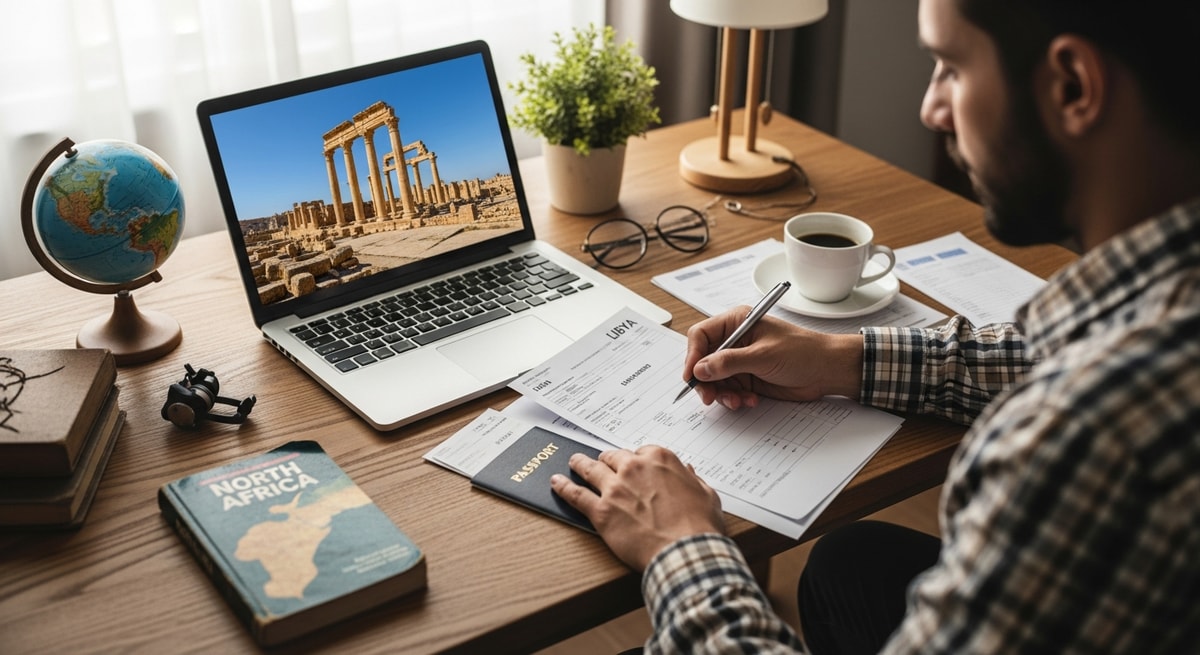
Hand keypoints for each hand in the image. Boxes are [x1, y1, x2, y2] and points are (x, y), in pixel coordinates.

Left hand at [550, 446, 724, 570]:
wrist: (686, 552)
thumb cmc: (700, 526)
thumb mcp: (706, 494)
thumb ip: (693, 479)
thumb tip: (687, 472)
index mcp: (660, 459)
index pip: (640, 452)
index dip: (635, 461)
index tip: (633, 466)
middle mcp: (634, 467)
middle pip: (612, 457)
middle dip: (607, 461)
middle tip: (601, 463)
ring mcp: (615, 488)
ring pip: (590, 470)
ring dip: (579, 464)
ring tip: (573, 462)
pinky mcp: (601, 511)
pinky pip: (575, 495)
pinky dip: (563, 487)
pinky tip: (556, 483)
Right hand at [682, 308, 864, 408]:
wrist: (828, 370)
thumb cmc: (803, 352)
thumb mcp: (763, 356)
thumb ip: (729, 362)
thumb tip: (701, 369)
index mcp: (737, 322)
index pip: (701, 336)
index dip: (692, 356)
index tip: (691, 376)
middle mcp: (735, 340)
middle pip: (704, 361)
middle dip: (706, 381)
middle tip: (710, 397)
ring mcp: (741, 361)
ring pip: (715, 380)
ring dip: (722, 394)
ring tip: (737, 401)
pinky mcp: (748, 378)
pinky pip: (730, 391)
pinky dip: (735, 399)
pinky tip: (750, 400)